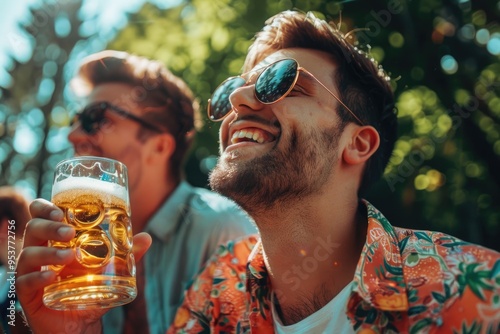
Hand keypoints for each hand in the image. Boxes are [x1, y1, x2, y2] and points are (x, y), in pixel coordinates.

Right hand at [16, 199, 151, 333]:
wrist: (79, 322)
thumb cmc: (89, 288)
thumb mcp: (109, 270)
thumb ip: (127, 254)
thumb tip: (146, 238)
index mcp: (55, 240)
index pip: (40, 215)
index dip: (44, 208)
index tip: (61, 210)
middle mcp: (40, 251)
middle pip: (33, 228)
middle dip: (49, 226)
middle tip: (69, 232)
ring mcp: (31, 272)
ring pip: (29, 254)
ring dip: (49, 253)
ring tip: (69, 256)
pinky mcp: (28, 294)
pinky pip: (24, 282)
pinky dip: (38, 277)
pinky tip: (51, 277)